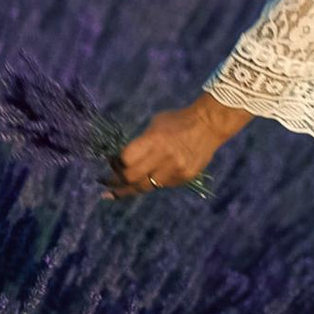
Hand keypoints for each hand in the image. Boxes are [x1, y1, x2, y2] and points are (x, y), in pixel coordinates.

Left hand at [113, 92, 249, 198]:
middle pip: (132, 178)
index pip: (125, 160)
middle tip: (105, 182)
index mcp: (155, 140)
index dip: (114, 164)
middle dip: (116, 182)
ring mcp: (176, 170)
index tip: (109, 163)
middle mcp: (165, 157)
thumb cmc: (177, 121)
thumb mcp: (155, 125)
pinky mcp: (185, 178)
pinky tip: (144, 181)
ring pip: (146, 187)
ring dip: (130, 188)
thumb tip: (122, 160)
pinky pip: (161, 186)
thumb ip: (140, 143)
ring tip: (116, 192)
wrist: (209, 125)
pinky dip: (151, 184)